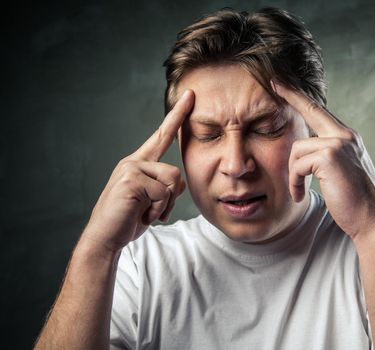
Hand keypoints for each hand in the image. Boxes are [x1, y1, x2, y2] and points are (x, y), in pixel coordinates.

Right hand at [83, 90, 194, 252]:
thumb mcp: (152, 201)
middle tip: (153, 212)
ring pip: (172, 181)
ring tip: (145, 213)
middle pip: (175, 171)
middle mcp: (134, 162)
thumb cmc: (129, 220)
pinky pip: (162, 193)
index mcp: (140, 164)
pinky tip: (140, 215)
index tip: (190, 96)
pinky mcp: (130, 179)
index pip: (162, 135)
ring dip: (163, 206)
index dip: (177, 116)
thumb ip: (166, 187)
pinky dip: (156, 211)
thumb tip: (178, 181)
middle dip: (170, 199)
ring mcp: (131, 169)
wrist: (106, 238)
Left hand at [273, 82, 374, 238]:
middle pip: (310, 109)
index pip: (320, 112)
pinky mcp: (329, 157)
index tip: (284, 84)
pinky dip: (294, 182)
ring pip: (297, 149)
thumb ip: (327, 156)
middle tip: (273, 81)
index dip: (300, 97)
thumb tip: (305, 151)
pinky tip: (300, 195)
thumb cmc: (354, 201)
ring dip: (293, 173)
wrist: (371, 220)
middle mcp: (345, 136)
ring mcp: (339, 144)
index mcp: (347, 138)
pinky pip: (297, 164)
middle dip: (290, 94)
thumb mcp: (341, 172)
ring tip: (299, 190)